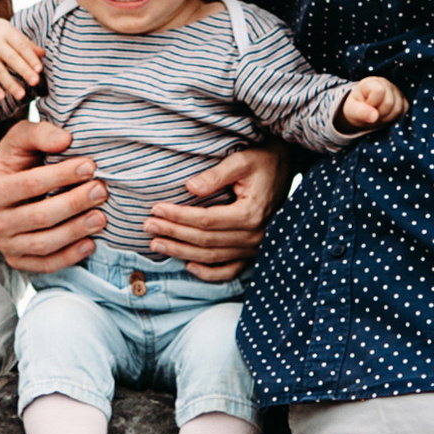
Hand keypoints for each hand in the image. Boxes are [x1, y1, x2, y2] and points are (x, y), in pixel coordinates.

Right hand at [0, 15, 44, 108]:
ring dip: (10, 84)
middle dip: (23, 70)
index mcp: (6, 32)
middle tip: (35, 82)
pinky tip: (1, 97)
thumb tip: (43, 54)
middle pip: (10, 58)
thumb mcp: (10, 31)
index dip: (30, 57)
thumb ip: (26, 43)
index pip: (20, 45)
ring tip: (21, 95)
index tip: (40, 69)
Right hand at [0, 117, 106, 271]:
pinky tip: (91, 244)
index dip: (62, 175)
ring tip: (102, 217)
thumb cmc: (16, 161)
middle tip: (101, 190)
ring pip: (44, 244)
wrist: (3, 189)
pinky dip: (69, 257)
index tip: (90, 166)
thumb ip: (41, 133)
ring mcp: (5, 245)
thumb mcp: (21, 139)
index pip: (30, 184)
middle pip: (40, 216)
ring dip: (76, 231)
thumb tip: (66, 139)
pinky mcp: (18, 262)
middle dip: (74, 203)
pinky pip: (45, 265)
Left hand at [145, 145, 280, 275]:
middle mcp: (253, 235)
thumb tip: (189, 188)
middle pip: (204, 240)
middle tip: (147, 226)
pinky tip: (188, 266)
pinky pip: (230, 271)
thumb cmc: (263, 162)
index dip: (178, 216)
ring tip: (156, 244)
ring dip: (181, 252)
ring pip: (212, 256)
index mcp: (250, 213)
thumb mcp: (242, 160)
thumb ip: (216, 174)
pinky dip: (209, 273)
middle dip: (173, 234)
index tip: (156, 209)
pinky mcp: (253, 252)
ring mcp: (254, 248)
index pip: (205, 220)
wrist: (286, 169)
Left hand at [338, 75, 403, 131]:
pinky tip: (385, 116)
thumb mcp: (352, 110)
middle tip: (371, 115)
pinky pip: (404, 111)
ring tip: (377, 116)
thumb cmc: (356, 108)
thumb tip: (374, 117)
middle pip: (390, 103)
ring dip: (386, 118)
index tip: (364, 106)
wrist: (362, 110)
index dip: (372, 104)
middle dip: (379, 114)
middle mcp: (386, 83)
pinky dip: (395, 118)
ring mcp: (396, 91)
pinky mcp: (403, 99)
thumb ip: (361, 112)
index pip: (379, 91)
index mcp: (371, 82)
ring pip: (398, 109)